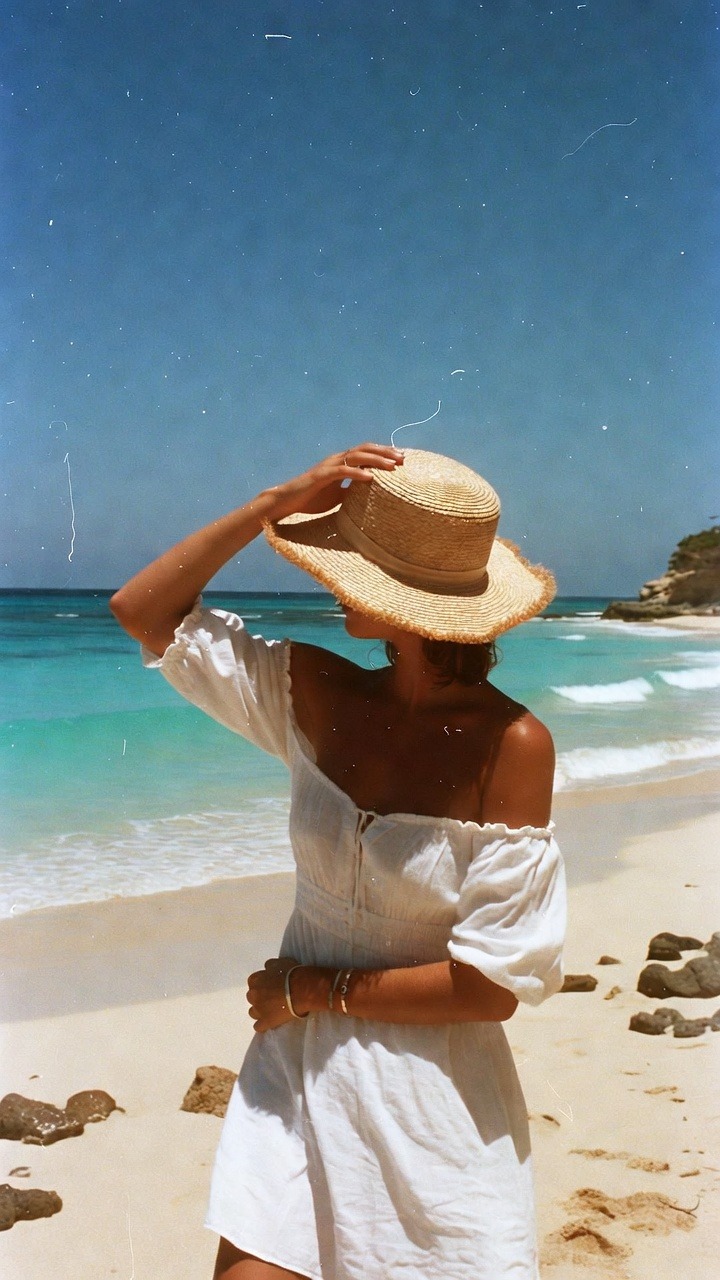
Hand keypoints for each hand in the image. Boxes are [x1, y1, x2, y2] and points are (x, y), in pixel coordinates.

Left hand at [247, 956, 302, 1032]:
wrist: (301, 990)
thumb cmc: (291, 973)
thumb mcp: (279, 963)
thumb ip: (270, 967)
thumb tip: (267, 969)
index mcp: (255, 980)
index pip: (253, 982)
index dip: (262, 984)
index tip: (270, 985)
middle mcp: (254, 995)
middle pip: (252, 997)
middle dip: (260, 998)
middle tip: (272, 997)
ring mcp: (259, 1010)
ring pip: (253, 1012)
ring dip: (260, 1011)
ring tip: (271, 1011)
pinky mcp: (266, 1022)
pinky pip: (259, 1027)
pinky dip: (263, 1025)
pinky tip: (270, 1023)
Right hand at [264, 443, 403, 522]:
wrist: (287, 502)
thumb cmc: (312, 499)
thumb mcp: (338, 496)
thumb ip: (352, 492)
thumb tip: (372, 496)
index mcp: (341, 463)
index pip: (366, 453)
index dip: (384, 453)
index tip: (401, 459)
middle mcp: (337, 460)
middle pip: (365, 450)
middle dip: (385, 452)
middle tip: (403, 458)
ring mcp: (328, 466)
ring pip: (356, 457)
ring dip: (376, 460)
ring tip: (392, 466)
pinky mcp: (321, 475)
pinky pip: (342, 471)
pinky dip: (357, 473)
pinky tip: (370, 477)